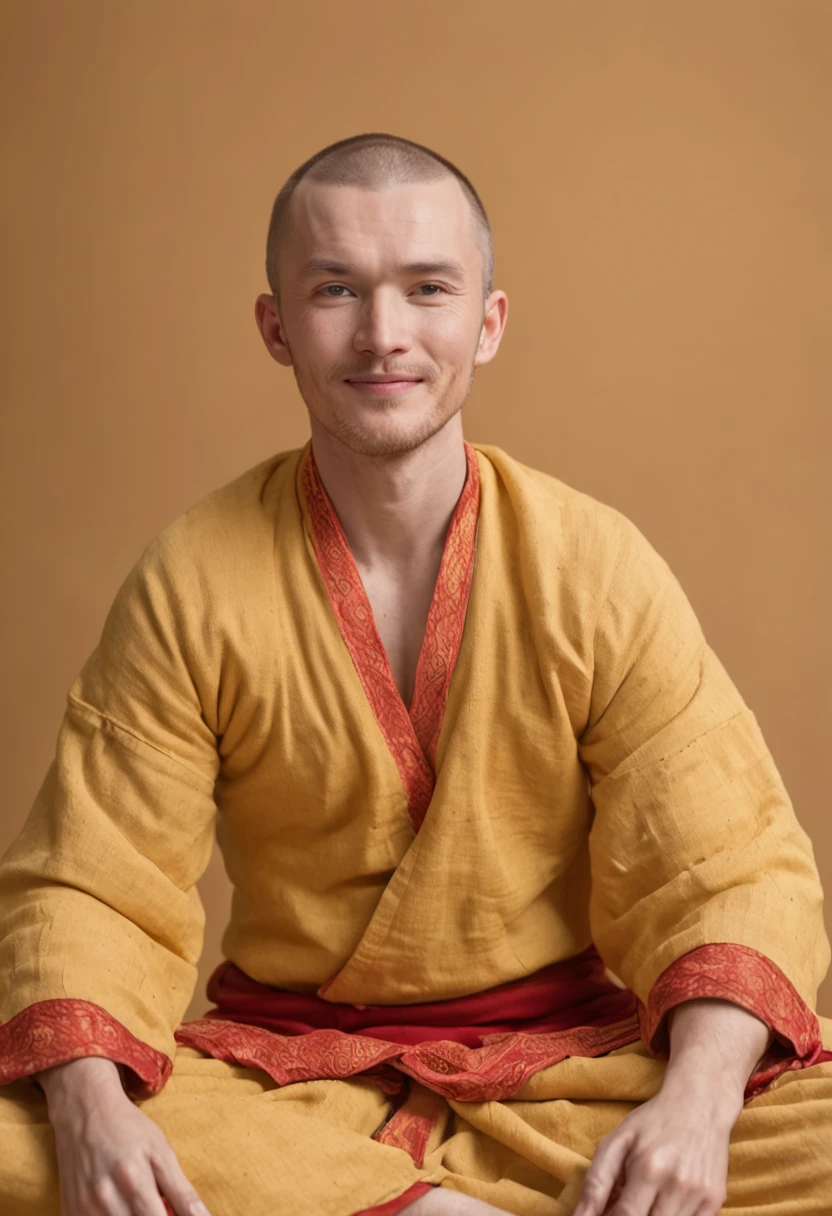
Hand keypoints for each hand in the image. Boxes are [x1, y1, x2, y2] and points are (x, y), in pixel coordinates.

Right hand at [38, 1058, 211, 1215]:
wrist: (84, 1111)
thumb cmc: (128, 1129)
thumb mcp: (161, 1152)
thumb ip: (182, 1192)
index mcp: (134, 1182)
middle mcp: (105, 1200)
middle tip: (157, 1207)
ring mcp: (83, 1209)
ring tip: (139, 1205)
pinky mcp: (70, 1212)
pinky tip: (119, 1207)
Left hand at [572, 1083, 734, 1215]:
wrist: (701, 1104)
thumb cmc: (653, 1122)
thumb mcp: (618, 1141)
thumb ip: (597, 1182)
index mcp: (648, 1169)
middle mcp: (677, 1186)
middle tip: (625, 1204)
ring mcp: (700, 1196)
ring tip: (644, 1199)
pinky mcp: (715, 1202)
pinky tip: (663, 1203)